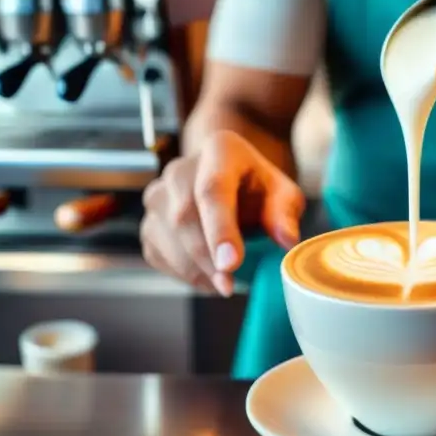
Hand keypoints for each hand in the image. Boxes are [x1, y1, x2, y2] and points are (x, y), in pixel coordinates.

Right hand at [140, 130, 305, 295]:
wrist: (228, 180)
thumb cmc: (256, 187)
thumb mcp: (282, 193)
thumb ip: (285, 213)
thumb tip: (286, 239)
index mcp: (220, 151)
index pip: (212, 189)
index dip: (220, 229)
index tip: (231, 263)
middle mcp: (181, 170)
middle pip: (184, 217)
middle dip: (206, 259)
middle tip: (229, 284)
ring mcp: (158, 196)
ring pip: (166, 240)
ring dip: (195, 270)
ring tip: (224, 282)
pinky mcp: (148, 222)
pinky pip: (158, 255)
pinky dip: (182, 274)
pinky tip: (207, 275)